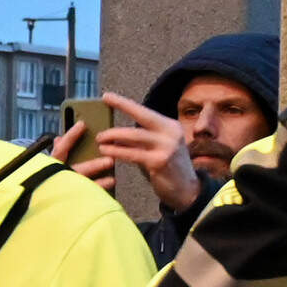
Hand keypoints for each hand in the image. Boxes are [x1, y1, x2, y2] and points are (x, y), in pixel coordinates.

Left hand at [58, 92, 201, 211]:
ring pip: (134, 136)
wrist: (187, 190)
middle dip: (122, 106)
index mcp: (171, 126)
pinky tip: (106, 151)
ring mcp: (166, 147)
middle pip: (142, 116)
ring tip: (99, 138)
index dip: (125, 103)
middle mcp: (171, 133)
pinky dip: (117, 151)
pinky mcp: (159, 161)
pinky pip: (132, 154)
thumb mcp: (160, 148)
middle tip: (103, 101)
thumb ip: (143, 140)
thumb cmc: (169, 168)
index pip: (145, 112)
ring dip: (114, 135)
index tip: (107, 96)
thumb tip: (116, 134)